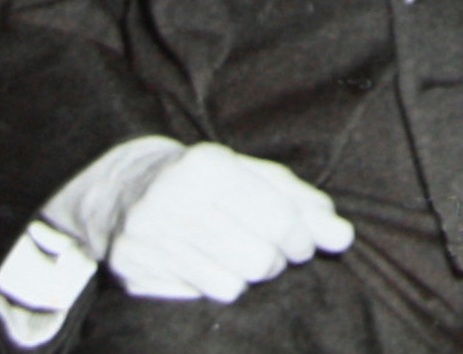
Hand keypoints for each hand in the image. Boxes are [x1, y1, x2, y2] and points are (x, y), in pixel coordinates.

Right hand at [105, 141, 352, 302]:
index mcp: (206, 166)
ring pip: (232, 285)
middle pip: (260, 260)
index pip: (280, 220)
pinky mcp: (133, 272)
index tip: (304, 241)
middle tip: (271, 248)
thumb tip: (342, 237)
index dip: (303, 238)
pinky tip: (204, 261)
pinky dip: (213, 284)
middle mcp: (172, 202)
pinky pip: (200, 297)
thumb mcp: (251, 175)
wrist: (120, 188)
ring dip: (247, 275)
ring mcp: (148, 241)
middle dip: (277, 259)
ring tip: (236, 252)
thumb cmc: (202, 179)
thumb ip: (299, 203)